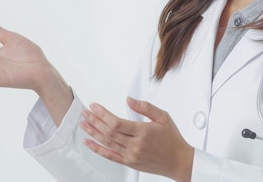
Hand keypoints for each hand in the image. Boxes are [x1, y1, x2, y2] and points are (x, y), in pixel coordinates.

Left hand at [79, 97, 193, 181]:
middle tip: (85, 112)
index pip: (116, 122)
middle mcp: (135, 145)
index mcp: (143, 132)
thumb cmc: (172, 139)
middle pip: (108, 132)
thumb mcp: (163, 117)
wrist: (179, 162)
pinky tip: (88, 142)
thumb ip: (145, 107)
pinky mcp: (129, 162)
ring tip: (83, 123)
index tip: (94, 106)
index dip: (103, 114)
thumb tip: (129, 99)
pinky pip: (109, 156)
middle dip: (94, 121)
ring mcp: (131, 155)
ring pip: (107, 143)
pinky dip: (97, 149)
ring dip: (93, 132)